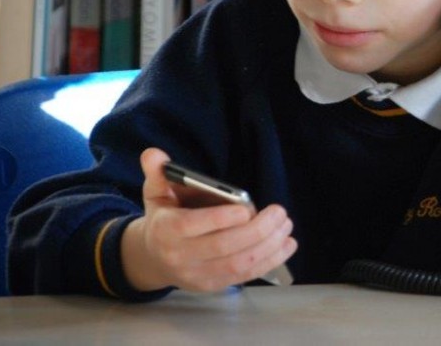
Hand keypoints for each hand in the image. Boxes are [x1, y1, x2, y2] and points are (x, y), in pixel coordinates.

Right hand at [121, 148, 296, 292]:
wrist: (154, 259)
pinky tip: (287, 245)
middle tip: (279, 213)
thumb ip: (157, 172)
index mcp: (166, 230)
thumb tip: (154, 154)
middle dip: (256, 231)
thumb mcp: (156, 193)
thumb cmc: (163, 218)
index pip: (192, 226)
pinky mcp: (213, 286)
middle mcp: (181, 256)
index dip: (220, 219)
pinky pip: (245, 276)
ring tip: (286, 226)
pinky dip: (269, 262)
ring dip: (268, 246)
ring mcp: (198, 275)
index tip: (246, 208)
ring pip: (238, 264)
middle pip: (222, 247)